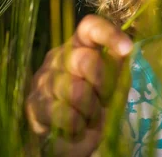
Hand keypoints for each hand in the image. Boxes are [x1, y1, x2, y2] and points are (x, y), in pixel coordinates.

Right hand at [25, 14, 133, 155]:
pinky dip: (77, 125)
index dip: (109, 34)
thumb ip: (118, 65)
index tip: (127, 49)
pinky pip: (62, 113)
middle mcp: (59, 56)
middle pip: (84, 60)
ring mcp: (44, 79)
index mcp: (81, 44)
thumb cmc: (98, 100)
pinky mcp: (34, 104)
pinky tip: (77, 126)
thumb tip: (125, 49)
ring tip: (91, 115)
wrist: (74, 133)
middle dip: (102, 85)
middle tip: (105, 100)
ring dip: (91, 109)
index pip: (89, 27)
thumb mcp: (114, 81)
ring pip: (75, 90)